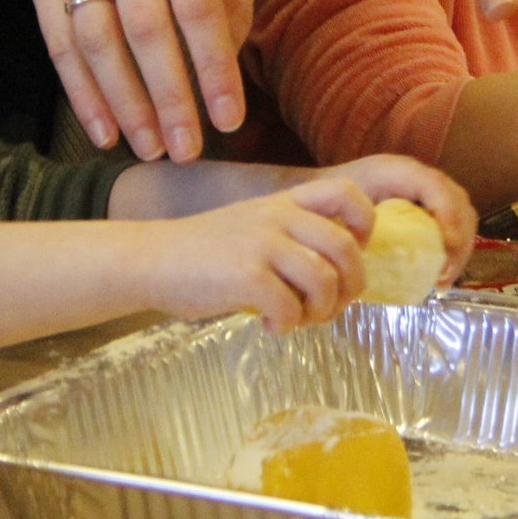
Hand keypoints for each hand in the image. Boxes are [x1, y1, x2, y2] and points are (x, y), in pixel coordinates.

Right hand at [5, 0, 256, 161]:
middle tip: (186, 150)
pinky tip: (105, 129)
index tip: (228, 118)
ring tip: (149, 148)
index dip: (212, 66)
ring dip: (123, 102)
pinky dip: (81, 92)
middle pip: (143, 25)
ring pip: (96, 38)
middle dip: (168, 96)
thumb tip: (223, 60)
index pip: (197, 2)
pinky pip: (59, 41)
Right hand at [141, 176, 376, 332]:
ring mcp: (263, 244)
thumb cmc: (204, 253)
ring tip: (300, 319)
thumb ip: (293, 238)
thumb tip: (339, 276)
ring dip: (322, 311)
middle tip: (332, 306)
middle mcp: (279, 215)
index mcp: (284, 201)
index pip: (347, 192)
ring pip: (325, 280)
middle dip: (351, 286)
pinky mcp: (246, 275)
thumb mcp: (253, 227)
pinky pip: (291, 308)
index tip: (355, 252)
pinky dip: (288, 325)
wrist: (151, 260)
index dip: (365, 225)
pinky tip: (271, 326)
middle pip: (347, 247)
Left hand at [317, 155, 479, 283]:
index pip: (434, 186)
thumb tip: (374, 255)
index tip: (447, 251)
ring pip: (461, 213)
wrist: (321, 193)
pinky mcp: (426, 206)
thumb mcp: (337, 211)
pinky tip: (440, 273)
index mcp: (395, 171)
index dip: (448, 215)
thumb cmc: (326, 202)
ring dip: (461, 247)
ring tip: (444, 278)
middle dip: (461, 238)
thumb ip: (355, 222)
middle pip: (457, 201)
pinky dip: (454, 248)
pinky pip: (453, 223)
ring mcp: (424, 190)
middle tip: (446, 273)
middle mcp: (416, 176)